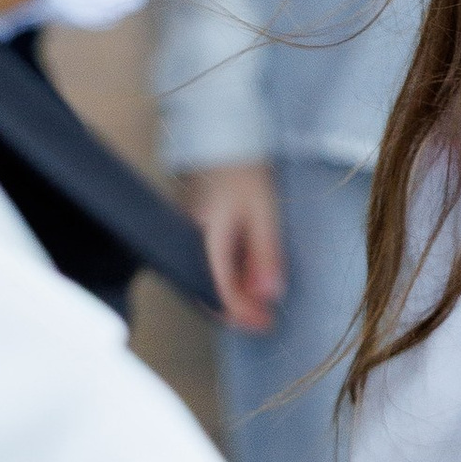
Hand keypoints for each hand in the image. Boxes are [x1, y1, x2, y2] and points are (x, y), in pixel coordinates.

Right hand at [177, 161, 284, 332]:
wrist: (224, 137)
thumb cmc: (245, 171)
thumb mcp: (264, 213)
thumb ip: (266, 254)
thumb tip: (270, 295)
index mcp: (206, 239)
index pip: (220, 290)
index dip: (242, 314)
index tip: (265, 324)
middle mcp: (191, 242)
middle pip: (207, 291)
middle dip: (237, 311)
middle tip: (265, 321)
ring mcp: (190, 236)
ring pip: (207, 279)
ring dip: (234, 296)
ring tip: (261, 304)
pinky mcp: (196, 231)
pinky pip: (208, 264)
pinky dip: (229, 278)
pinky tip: (249, 279)